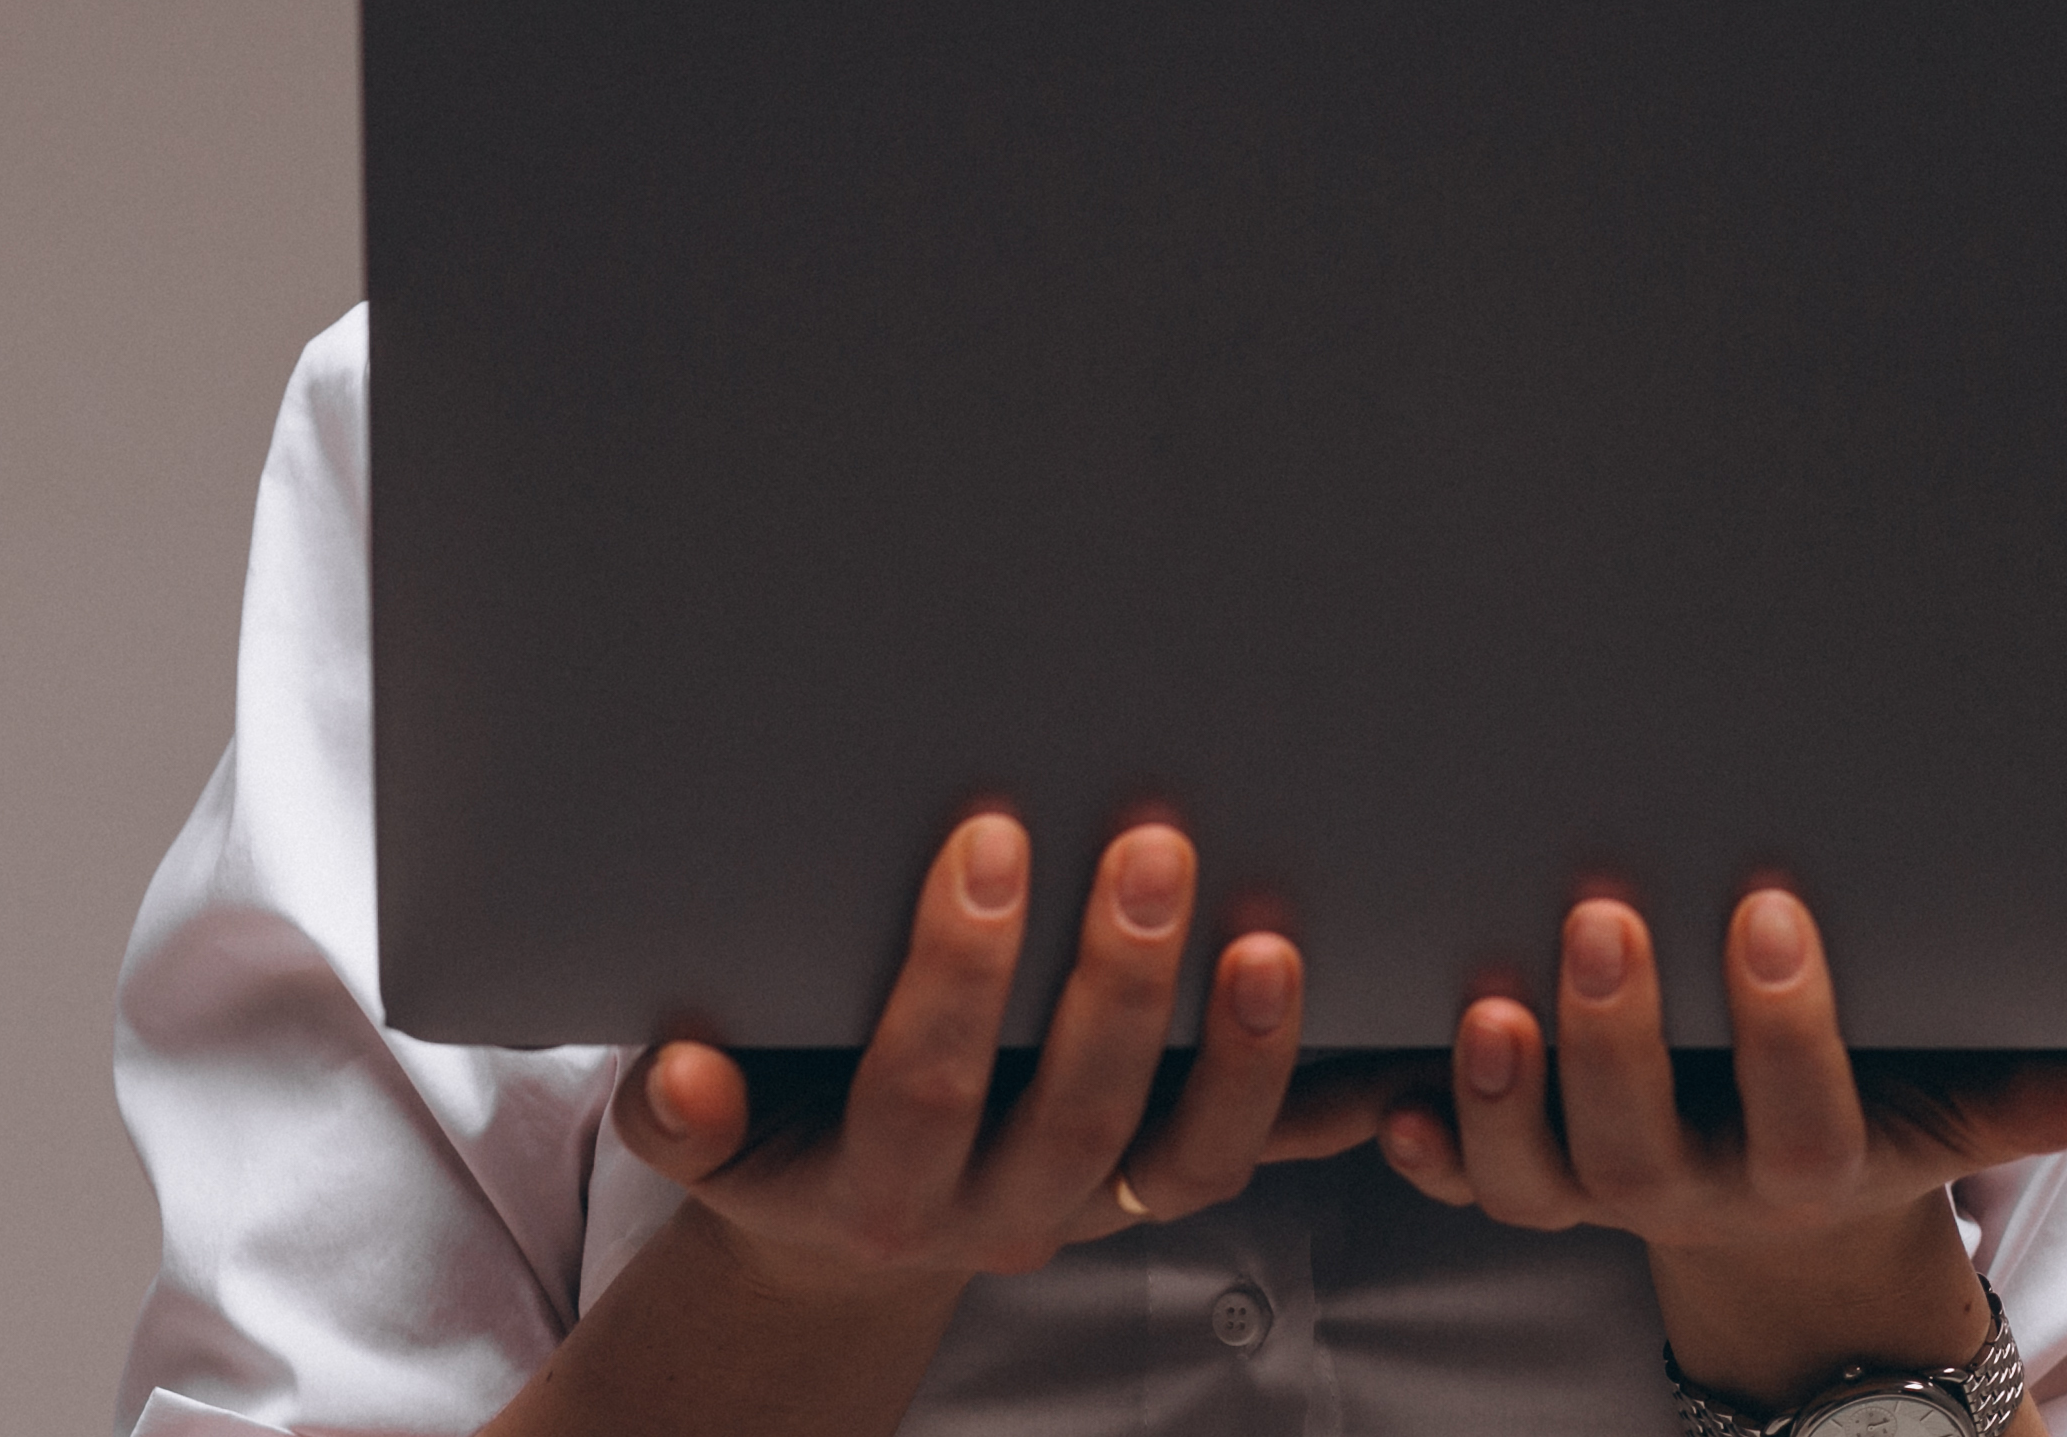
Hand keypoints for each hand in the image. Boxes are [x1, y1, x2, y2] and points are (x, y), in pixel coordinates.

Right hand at [611, 813, 1391, 1296]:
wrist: (839, 1228)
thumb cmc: (779, 1124)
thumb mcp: (710, 1133)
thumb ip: (683, 1109)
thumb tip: (679, 1072)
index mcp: (882, 1186)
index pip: (926, 1085)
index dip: (961, 973)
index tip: (989, 837)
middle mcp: (999, 1210)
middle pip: (1076, 1116)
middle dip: (1118, 982)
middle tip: (1152, 843)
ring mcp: (1095, 1207)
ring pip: (1189, 1158)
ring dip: (1242, 1053)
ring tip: (1271, 938)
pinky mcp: (1163, 1187)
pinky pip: (1261, 1160)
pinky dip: (1324, 1102)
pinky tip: (1387, 1032)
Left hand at [1374, 885, 2066, 1414]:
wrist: (1789, 1219)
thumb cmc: (1869, 1112)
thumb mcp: (1946, 1111)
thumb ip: (2012, 1094)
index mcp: (1804, 1163)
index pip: (1800, 1113)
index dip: (1784, 1028)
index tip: (1771, 910)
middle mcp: (1692, 1188)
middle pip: (1640, 1145)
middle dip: (1618, 1034)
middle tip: (1604, 913)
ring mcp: (1598, 1188)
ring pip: (1534, 1174)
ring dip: (1503, 1092)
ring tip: (1488, 997)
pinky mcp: (1529, 1176)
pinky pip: (1461, 1182)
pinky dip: (1424, 1145)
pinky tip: (1388, 1094)